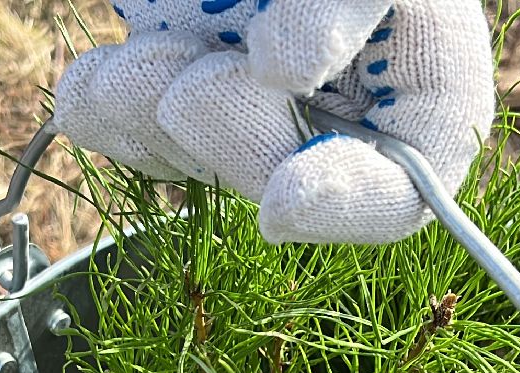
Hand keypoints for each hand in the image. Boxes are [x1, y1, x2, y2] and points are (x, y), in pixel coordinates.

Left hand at [53, 0, 494, 245]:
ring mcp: (255, 102)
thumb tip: (284, 73)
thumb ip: (343, 6)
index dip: (346, 206)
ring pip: (200, 162)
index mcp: (419, 83)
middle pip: (285, 180)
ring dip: (157, 122)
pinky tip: (100, 74)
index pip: (404, 188)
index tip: (284, 200)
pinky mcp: (181, 88)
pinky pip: (138, 138)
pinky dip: (110, 112)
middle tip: (195, 87)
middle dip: (231, 140)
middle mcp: (338, 108)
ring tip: (148, 56)